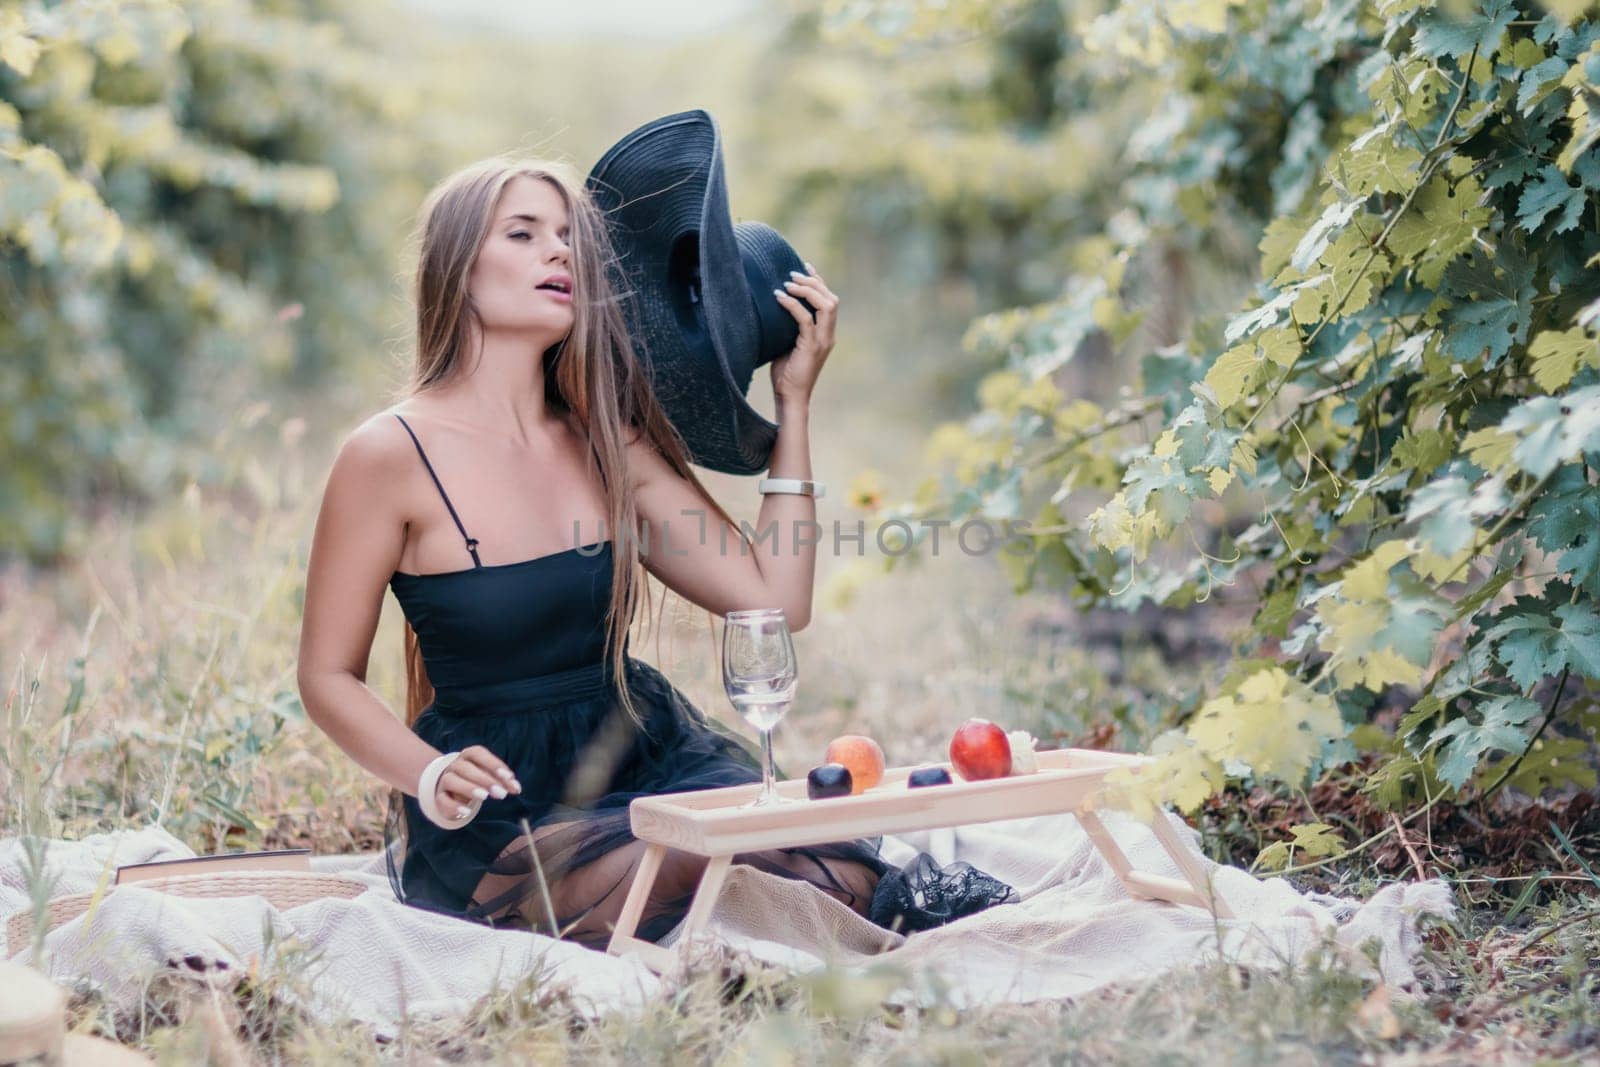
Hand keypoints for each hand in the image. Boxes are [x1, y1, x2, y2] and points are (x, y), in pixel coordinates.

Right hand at [433, 744, 521, 816]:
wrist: (449, 787)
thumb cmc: (476, 779)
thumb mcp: (490, 777)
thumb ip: (503, 781)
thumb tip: (516, 788)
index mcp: (468, 756)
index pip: (478, 753)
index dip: (493, 763)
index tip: (509, 776)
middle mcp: (455, 765)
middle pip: (466, 768)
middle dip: (485, 780)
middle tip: (501, 793)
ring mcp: (445, 780)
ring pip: (452, 780)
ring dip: (469, 788)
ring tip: (485, 797)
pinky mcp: (439, 797)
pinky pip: (443, 800)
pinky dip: (454, 806)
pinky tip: (466, 812)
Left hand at [770, 263, 838, 404]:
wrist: (790, 397)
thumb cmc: (786, 373)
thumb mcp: (788, 344)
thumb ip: (789, 326)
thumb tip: (773, 305)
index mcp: (826, 334)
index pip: (829, 301)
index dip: (819, 281)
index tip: (804, 267)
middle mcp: (828, 335)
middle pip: (831, 299)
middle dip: (813, 282)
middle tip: (792, 273)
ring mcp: (822, 341)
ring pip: (826, 305)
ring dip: (808, 290)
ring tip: (789, 282)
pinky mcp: (811, 347)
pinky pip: (805, 319)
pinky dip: (793, 304)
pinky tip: (778, 296)